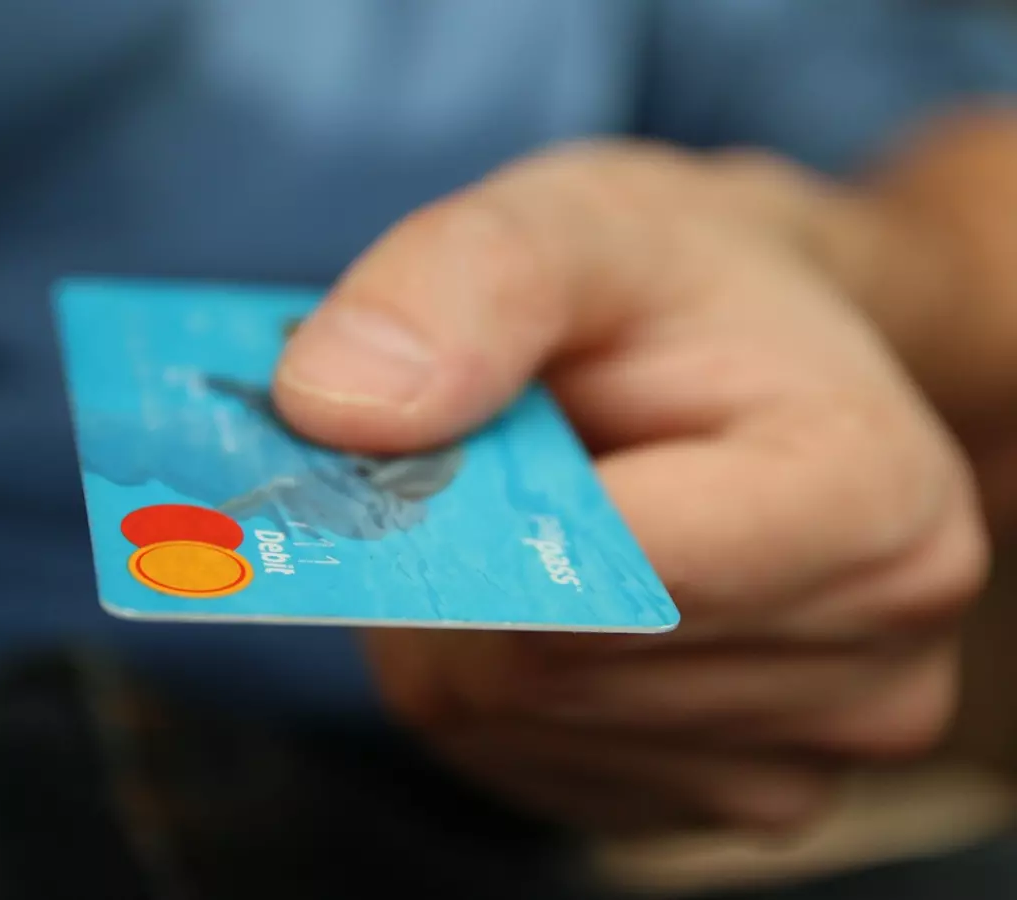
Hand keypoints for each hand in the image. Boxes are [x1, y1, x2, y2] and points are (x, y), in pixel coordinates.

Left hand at [271, 143, 988, 834]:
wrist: (758, 361)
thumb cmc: (679, 290)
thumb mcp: (581, 221)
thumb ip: (471, 282)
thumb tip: (335, 406)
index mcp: (874, 501)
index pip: (611, 571)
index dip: (469, 511)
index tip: (406, 440)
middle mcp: (875, 661)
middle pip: (543, 669)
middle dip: (453, 562)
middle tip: (467, 461)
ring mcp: (804, 759)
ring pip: (512, 723)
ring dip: (461, 620)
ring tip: (525, 516)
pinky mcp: (729, 796)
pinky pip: (524, 762)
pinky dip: (490, 676)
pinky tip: (545, 593)